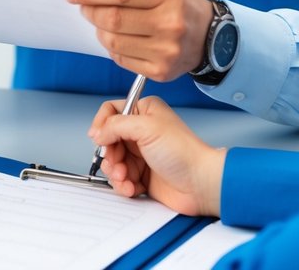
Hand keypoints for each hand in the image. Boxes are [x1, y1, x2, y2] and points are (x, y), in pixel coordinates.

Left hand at [64, 0, 213, 80]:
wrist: (210, 36)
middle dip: (90, 12)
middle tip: (84, 7)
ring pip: (112, 41)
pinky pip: (120, 58)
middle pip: (112, 19)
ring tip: (102, 22)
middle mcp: (170, 25)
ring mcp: (165, 51)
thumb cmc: (178, 5)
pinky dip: (112, 47)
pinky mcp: (160, 71)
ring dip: (99, 30)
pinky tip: (118, 37)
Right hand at [89, 95, 224, 215]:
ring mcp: (141, 155)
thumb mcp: (146, 128)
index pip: (111, 111)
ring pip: (112, 162)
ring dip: (116, 173)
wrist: (200, 184)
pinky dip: (123, 185)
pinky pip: (121, 179)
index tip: (99, 138)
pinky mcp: (142, 175)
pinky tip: (132, 187)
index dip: (102, 125)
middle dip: (110, 155)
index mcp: (144, 112)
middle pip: (108, 140)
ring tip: (126, 178)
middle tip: (118, 163)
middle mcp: (141, 132)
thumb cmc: (183, 153)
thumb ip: (116, 125)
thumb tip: (98, 132)